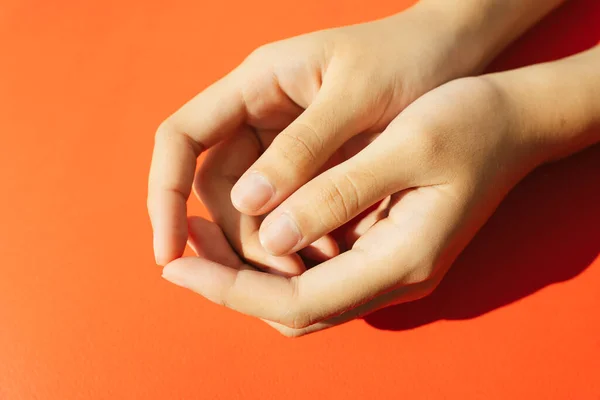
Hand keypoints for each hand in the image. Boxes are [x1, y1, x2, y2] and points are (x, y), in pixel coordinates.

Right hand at [148, 1, 494, 272]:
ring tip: (313, 268)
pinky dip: (299, 237)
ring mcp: (285, 145)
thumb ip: (304, 149)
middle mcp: (260, 116)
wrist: (451, 56)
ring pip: (251, 207)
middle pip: (217, 188)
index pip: (181, 139)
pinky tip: (328, 255)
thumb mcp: (358, 98)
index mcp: (257, 85)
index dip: (165, 195)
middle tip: (283, 270)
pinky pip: (288, 210)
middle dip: (235, 235)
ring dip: (270, 243)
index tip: (169, 251)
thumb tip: (248, 207)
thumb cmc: (408, 59)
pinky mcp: (313, 168)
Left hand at [161, 76, 546, 335]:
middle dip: (230, 285)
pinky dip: (277, 259)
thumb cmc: (468, 123)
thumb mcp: (406, 146)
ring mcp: (391, 268)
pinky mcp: (387, 250)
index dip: (229, 287)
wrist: (515, 121)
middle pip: (294, 309)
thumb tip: (267, 238)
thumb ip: (336, 195)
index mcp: (401, 259)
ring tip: (205, 232)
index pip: (295, 299)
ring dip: (249, 273)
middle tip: (182, 246)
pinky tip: (254, 224)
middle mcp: (394, 277)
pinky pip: (319, 272)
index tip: (176, 265)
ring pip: (304, 295)